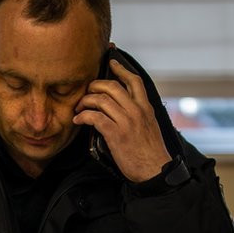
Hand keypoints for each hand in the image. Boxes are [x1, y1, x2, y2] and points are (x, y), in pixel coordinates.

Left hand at [73, 58, 171, 181]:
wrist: (155, 171)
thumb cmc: (151, 152)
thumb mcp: (150, 127)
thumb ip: (138, 114)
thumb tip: (121, 107)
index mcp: (146, 107)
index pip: (134, 80)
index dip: (120, 68)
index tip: (111, 62)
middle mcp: (136, 111)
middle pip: (112, 86)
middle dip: (95, 85)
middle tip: (87, 91)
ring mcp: (126, 121)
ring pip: (101, 100)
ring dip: (85, 101)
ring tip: (79, 108)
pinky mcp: (116, 134)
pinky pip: (94, 117)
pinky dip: (83, 117)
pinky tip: (78, 120)